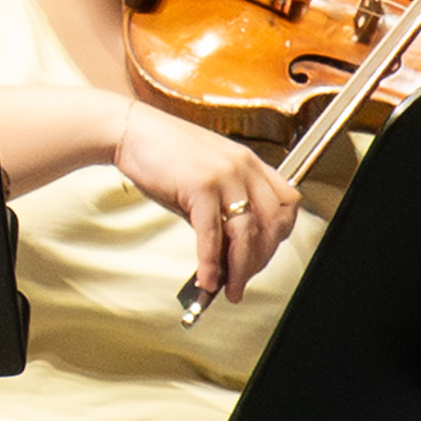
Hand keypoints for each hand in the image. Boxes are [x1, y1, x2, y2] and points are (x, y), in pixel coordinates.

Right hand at [98, 92, 294, 305]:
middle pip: (271, 224)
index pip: (287, 203)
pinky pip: (212, 233)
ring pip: (246, 233)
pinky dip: (210, 262)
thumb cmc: (165, 155)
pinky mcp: (200, 185)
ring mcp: (224, 175)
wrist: (132, 131)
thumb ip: (222, 212)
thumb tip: (228, 254)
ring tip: (230, 289)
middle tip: (243, 281)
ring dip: (240, 269)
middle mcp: (243, 167)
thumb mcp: (206, 180)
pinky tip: (207, 277)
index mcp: (250, 163)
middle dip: (259, 261)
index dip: (280, 235)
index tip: (263, 255)